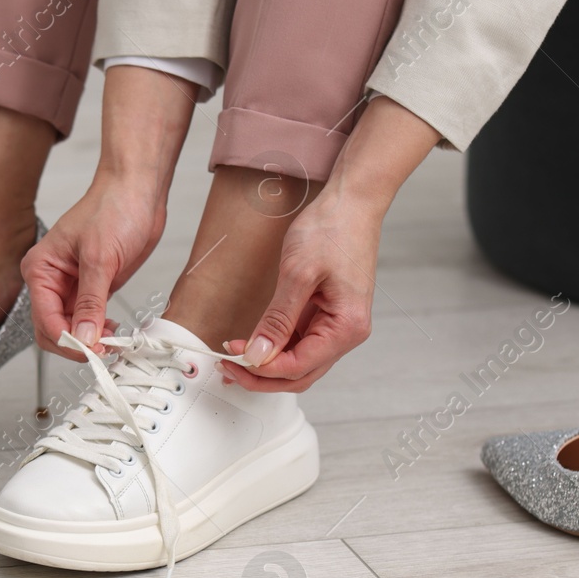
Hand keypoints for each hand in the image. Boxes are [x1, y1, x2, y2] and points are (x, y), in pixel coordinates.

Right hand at [23, 177, 165, 357]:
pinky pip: (89, 321)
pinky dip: (100, 331)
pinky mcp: (93, 289)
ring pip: (72, 329)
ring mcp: (72, 287)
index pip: (44, 319)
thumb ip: (91, 302)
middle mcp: (51, 281)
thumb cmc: (113, 208)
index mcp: (41, 269)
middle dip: (76, 343)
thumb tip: (84, 337)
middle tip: (104, 351)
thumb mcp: (100, 258)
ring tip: (113, 341)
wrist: (137, 191)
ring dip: (90, 340)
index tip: (91, 351)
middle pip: (53, 330)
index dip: (66, 339)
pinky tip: (114, 331)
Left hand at [222, 95, 440, 391]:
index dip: (261, 369)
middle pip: (300, 373)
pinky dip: (276, 346)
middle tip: (228, 367)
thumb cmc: (332, 229)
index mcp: (347, 327)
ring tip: (234, 356)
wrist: (351, 202)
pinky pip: (300, 342)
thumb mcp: (297, 274)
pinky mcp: (327, 314)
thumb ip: (277, 320)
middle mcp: (347, 333)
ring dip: (267, 363)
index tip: (232, 362)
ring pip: (299, 362)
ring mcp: (338, 325)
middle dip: (262, 375)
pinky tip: (254, 343)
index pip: (298, 366)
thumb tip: (258, 355)